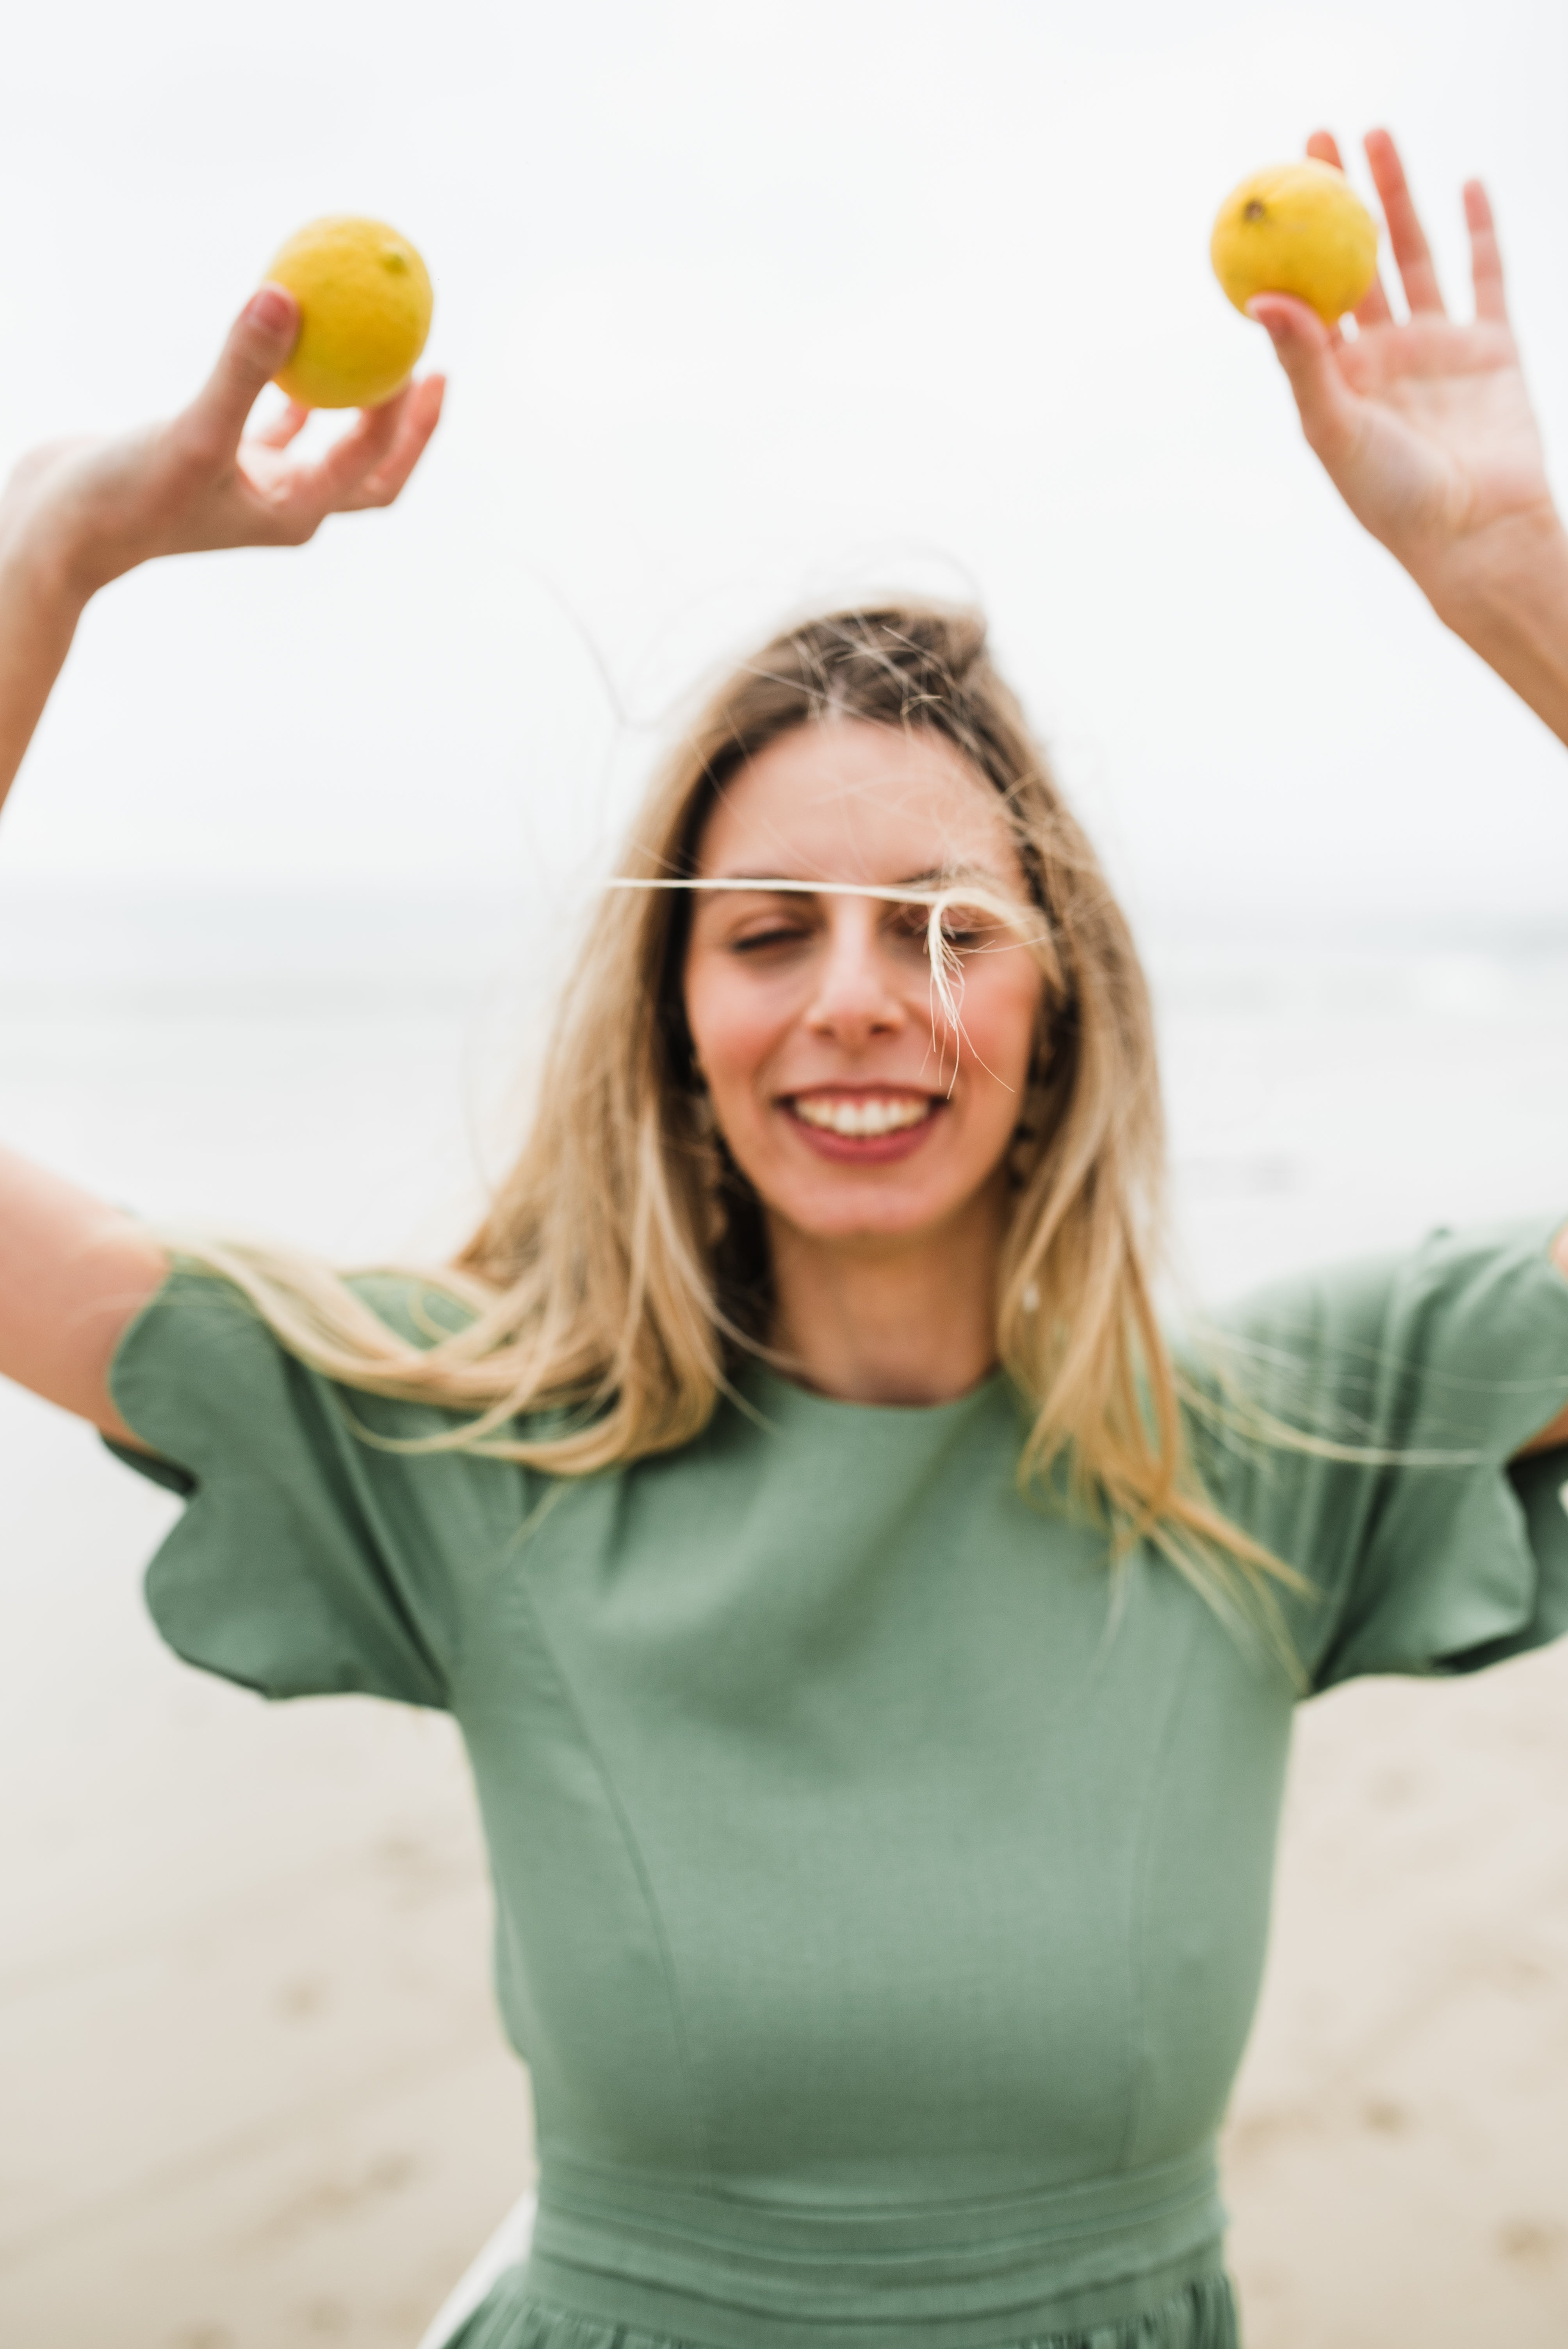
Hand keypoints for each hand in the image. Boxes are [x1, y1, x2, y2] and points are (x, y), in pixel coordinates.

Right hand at [0, 287, 445, 602]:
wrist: (59, 531)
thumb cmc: (127, 497)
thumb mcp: (193, 431)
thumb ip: (243, 369)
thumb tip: (286, 295)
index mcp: (294, 513)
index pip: (373, 466)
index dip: (404, 418)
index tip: (419, 360)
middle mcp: (283, 504)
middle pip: (370, 467)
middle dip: (405, 425)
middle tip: (433, 363)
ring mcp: (252, 484)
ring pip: (323, 441)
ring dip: (353, 400)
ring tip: (378, 348)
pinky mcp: (218, 459)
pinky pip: (275, 419)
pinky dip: (292, 385)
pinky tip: (295, 339)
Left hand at [1250, 130, 1558, 607]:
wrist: (1475, 533)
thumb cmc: (1393, 496)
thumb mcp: (1334, 427)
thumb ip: (1302, 361)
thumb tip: (1259, 296)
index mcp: (1338, 377)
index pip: (1306, 292)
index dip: (1290, 240)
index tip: (1273, 186)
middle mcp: (1383, 356)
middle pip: (1356, 259)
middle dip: (1339, 200)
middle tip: (1320, 139)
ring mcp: (1438, 349)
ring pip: (1414, 254)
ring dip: (1396, 197)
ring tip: (1378, 138)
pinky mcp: (1492, 349)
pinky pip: (1486, 275)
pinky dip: (1479, 229)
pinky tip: (1464, 183)